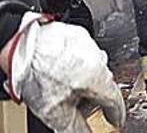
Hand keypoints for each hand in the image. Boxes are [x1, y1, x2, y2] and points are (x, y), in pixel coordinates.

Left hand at [6, 13, 125, 132]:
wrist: (18, 47)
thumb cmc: (34, 75)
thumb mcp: (55, 111)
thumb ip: (76, 127)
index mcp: (97, 78)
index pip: (115, 100)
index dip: (115, 114)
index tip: (114, 120)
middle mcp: (98, 59)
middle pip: (104, 84)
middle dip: (94, 97)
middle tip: (78, 106)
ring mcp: (89, 45)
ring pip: (94, 68)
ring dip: (84, 79)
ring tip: (63, 87)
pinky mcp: (78, 35)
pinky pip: (84, 54)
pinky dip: (76, 64)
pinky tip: (59, 70)